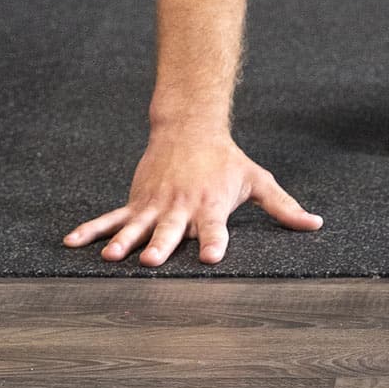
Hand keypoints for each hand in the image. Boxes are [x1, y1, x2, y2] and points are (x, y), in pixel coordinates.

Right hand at [65, 130, 321, 267]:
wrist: (189, 127)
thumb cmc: (227, 161)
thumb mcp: (259, 180)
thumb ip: (284, 208)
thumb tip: (316, 224)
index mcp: (211, 206)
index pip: (214, 229)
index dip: (213, 242)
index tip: (211, 257)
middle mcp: (181, 208)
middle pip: (171, 230)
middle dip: (162, 245)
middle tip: (153, 260)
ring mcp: (154, 205)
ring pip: (136, 226)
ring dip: (123, 241)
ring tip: (110, 257)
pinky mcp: (135, 201)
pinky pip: (110, 218)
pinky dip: (91, 230)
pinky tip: (72, 243)